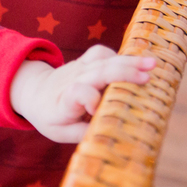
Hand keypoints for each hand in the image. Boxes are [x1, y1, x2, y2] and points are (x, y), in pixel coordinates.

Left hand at [9, 45, 155, 142]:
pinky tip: (136, 64)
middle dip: (123, 72)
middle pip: (98, 71)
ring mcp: (80, 67)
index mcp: (65, 100)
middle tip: (147, 77)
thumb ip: (83, 133)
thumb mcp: (61, 132)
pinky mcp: (86, 61)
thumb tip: (109, 134)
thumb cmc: (51, 116)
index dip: (90, 99)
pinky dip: (119, 56)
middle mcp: (73, 80)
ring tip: (152, 64)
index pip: (78, 92)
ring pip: (104, 59)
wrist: (34, 92)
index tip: (95, 111)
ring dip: (128, 60)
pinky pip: (102, 52)